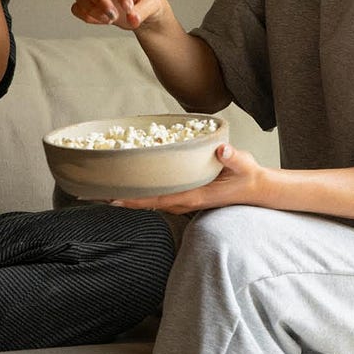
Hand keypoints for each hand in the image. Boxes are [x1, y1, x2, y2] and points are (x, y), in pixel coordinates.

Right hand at [71, 0, 170, 30]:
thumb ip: (143, 10)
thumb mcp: (154, 4)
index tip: (129, 8)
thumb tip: (132, 19)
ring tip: (110, 20)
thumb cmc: (148, 0)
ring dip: (92, 11)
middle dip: (101, 1)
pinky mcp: (89, 3)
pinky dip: (85, 16)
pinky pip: (77, 8)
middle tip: (114, 16)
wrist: (142, 11)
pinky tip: (101, 21)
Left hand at [112, 143, 265, 213]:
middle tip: (98, 193)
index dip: (136, 199)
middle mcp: (186, 200)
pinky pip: (160, 196)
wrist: (255, 188)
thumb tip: (221, 150)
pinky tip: (133, 186)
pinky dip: (144, 193)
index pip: (159, 199)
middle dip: (126, 200)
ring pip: (153, 202)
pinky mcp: (186, 194)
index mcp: (194, 195)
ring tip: (108, 191)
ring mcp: (185, 199)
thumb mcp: (243, 163)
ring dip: (132, 197)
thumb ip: (233, 157)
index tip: (115, 198)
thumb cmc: (247, 175)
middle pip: (149, 203)